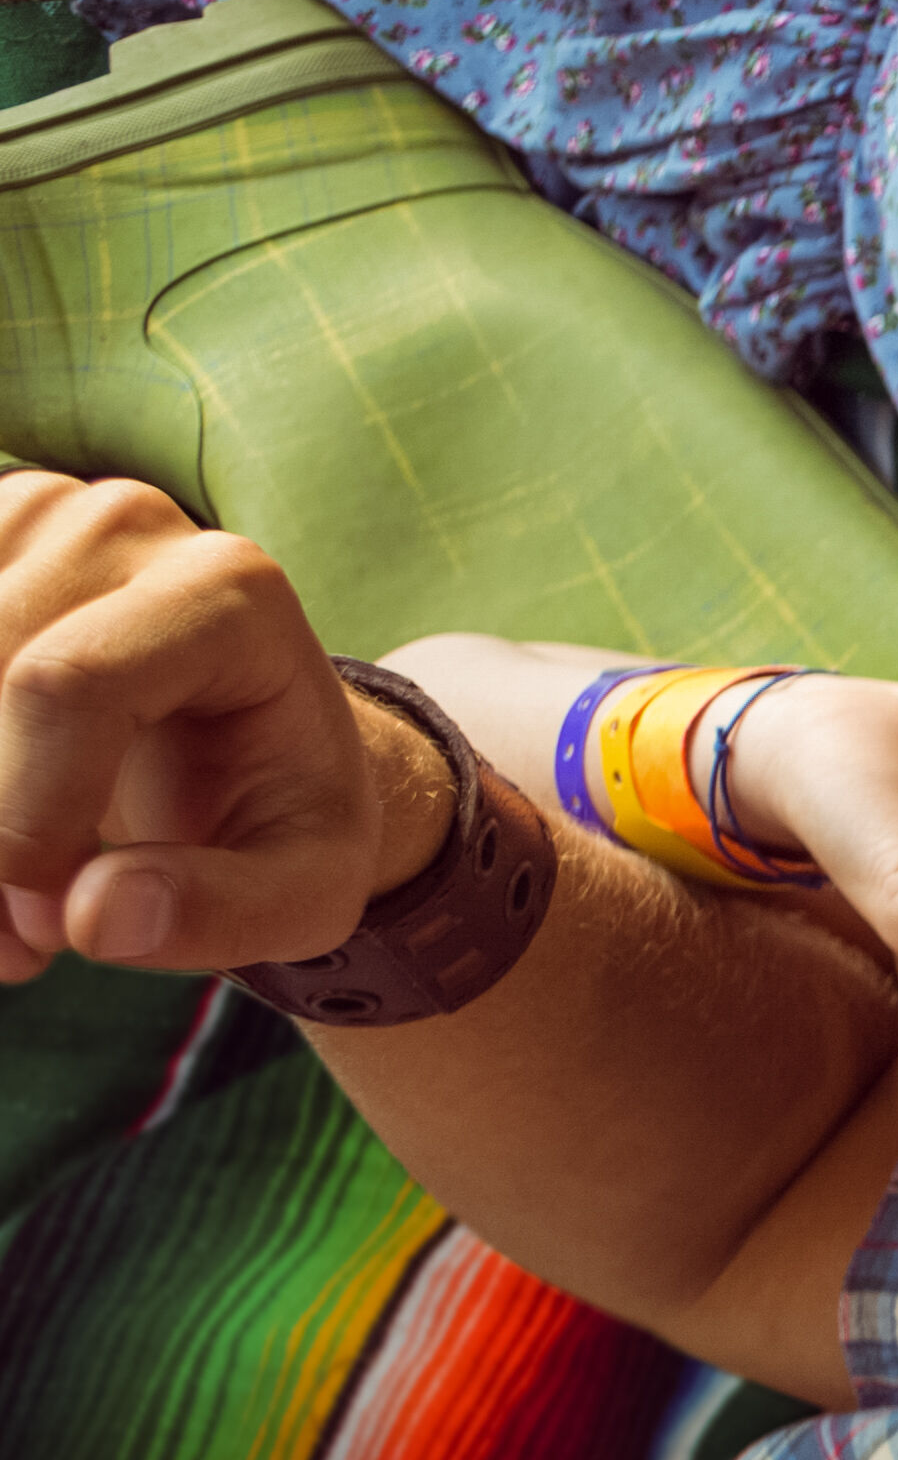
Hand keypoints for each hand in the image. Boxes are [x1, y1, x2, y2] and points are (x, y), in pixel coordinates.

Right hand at [0, 470, 404, 983]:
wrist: (245, 746)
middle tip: (17, 942)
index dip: (23, 817)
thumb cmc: (276, 814)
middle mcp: (124, 527)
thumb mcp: (305, 889)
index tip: (46, 918)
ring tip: (5, 915)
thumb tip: (95, 918)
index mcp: (229, 590)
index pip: (66, 686)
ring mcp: (33, 517)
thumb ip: (225, 911)